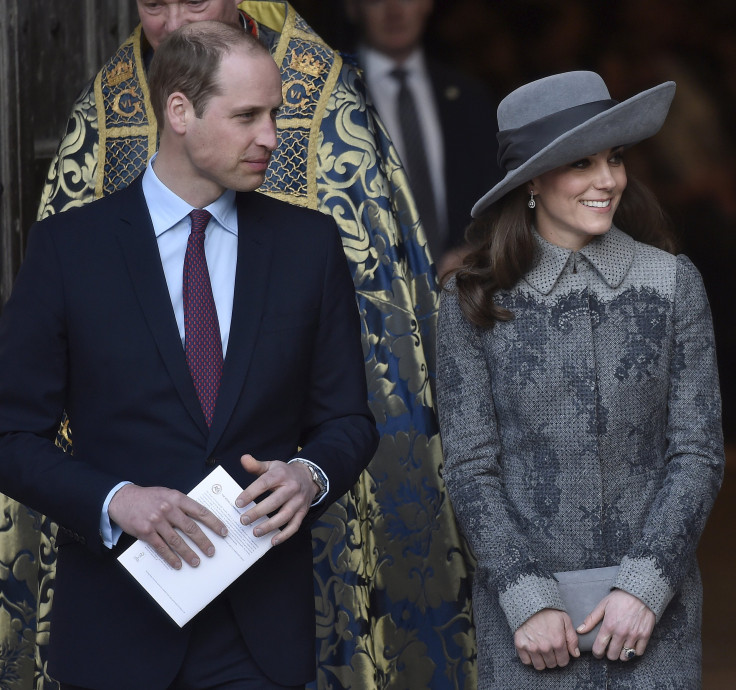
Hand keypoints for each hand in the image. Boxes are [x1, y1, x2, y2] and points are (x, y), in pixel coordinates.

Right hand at [108, 484, 227, 569]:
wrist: (123, 499)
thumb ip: (182, 504)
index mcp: (177, 498)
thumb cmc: (149, 497)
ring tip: (196, 562)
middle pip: (191, 528)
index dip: (214, 523)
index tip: (223, 532)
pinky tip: (178, 564)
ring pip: (177, 540)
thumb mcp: (168, 494)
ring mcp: (157, 521)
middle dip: (203, 542)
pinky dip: (171, 557)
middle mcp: (168, 509)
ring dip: (188, 553)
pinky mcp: (146, 532)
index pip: (200, 511)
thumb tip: (200, 518)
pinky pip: (161, 547)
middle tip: (212, 552)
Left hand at [235, 454, 317, 545]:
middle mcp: (291, 488)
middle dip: (258, 512)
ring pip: (285, 515)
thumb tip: (243, 458)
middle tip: (243, 520)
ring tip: (255, 532)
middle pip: (275, 502)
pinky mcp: (303, 512)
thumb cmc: (284, 473)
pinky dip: (285, 535)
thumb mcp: (271, 465)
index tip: (238, 503)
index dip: (251, 493)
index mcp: (281, 475)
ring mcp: (298, 501)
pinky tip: (272, 541)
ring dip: (270, 526)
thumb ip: (256, 465)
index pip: (265, 483)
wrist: (308, 476)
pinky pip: (295, 525)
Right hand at [514, 608, 579, 669]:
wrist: (528, 602)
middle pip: (552, 665)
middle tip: (550, 648)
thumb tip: (575, 654)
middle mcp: (544, 647)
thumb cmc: (547, 610)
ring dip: (542, 660)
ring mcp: (531, 647)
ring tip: (541, 650)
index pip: (563, 662)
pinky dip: (529, 658)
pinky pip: (526, 661)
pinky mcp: (520, 645)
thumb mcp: (565, 620)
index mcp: (557, 641)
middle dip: (552, 658)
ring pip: (539, 666)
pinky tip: (532, 650)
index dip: (562, 657)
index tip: (559, 650)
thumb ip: (572, 638)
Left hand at [578, 589, 654, 660]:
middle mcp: (621, 632)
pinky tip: (630, 645)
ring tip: (619, 647)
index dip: (597, 653)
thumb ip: (591, 619)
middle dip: (609, 654)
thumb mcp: (603, 605)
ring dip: (621, 654)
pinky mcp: (645, 636)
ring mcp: (634, 635)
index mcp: (609, 625)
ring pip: (625, 656)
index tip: (597, 652)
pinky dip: (634, 652)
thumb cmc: (620, 598)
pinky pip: (638, 653)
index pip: (599, 648)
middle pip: (612, 656)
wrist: (640, 593)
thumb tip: (580, 630)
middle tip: (609, 648)